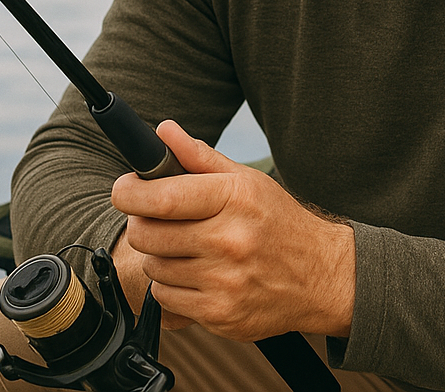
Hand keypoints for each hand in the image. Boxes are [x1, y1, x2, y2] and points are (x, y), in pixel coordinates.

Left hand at [110, 120, 355, 340]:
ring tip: (183, 247)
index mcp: (235, 198)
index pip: (163, 197)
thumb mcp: (246, 180)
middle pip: (149, 234)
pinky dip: (170, 286)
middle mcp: (229, 240)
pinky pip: (166, 299)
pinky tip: (194, 273)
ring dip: (159, 256)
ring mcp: (224, 281)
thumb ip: (199, 156)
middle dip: (143, 224)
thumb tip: (163, 130)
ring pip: (154, 267)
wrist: (320, 275)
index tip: (124, 188)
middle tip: (156, 218)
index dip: (130, 192)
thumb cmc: (278, 221)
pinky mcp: (219, 315)